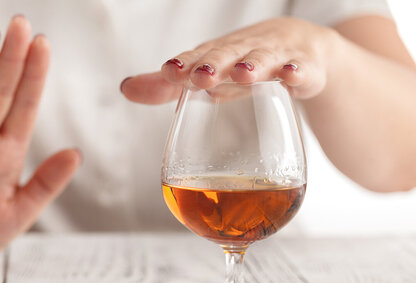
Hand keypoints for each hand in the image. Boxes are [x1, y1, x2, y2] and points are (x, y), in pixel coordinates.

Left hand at [122, 17, 337, 102]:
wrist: (300, 48)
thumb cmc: (242, 65)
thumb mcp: (208, 76)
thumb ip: (168, 87)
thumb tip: (125, 88)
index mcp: (217, 54)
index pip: (197, 57)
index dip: (184, 64)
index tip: (169, 71)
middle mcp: (242, 51)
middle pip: (227, 54)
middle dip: (213, 64)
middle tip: (200, 75)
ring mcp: (275, 57)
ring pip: (264, 59)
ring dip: (254, 66)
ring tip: (243, 74)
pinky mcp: (304, 68)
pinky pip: (303, 71)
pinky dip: (298, 73)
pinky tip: (292, 78)